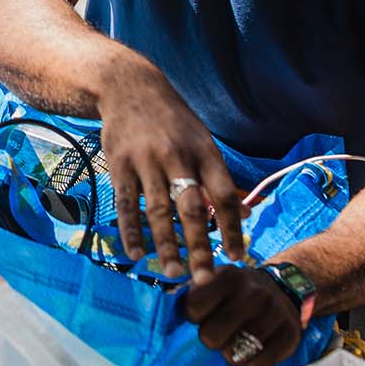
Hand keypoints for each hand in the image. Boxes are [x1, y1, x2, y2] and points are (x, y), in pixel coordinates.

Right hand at [95, 53, 246, 282]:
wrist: (128, 86)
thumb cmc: (172, 120)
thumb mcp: (202, 139)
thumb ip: (218, 178)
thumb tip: (245, 215)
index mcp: (204, 151)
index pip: (224, 195)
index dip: (232, 227)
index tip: (236, 256)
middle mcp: (176, 156)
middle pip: (191, 208)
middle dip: (199, 246)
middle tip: (205, 278)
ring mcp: (146, 161)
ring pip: (157, 211)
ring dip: (165, 246)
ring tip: (172, 273)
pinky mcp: (119, 165)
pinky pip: (125, 204)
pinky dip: (131, 231)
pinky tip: (137, 254)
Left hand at [185, 266, 301, 365]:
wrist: (283, 287)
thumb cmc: (237, 291)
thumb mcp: (215, 282)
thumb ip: (190, 295)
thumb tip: (159, 315)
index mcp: (227, 277)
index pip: (192, 308)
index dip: (192, 317)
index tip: (199, 315)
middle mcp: (252, 293)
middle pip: (211, 337)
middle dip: (210, 339)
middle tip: (217, 334)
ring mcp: (274, 314)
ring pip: (235, 355)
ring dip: (230, 355)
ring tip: (235, 342)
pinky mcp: (290, 335)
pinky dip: (251, 365)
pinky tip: (252, 351)